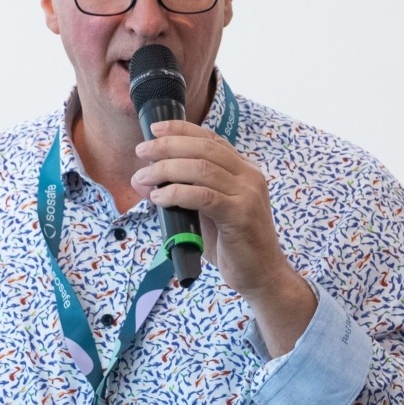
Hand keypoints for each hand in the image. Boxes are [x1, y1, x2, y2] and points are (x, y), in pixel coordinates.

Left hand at [131, 120, 315, 353]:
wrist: (262, 275)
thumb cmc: (233, 245)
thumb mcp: (204, 213)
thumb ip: (181, 194)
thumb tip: (145, 180)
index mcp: (244, 170)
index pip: (210, 139)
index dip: (181, 130)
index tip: (154, 129)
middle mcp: (249, 175)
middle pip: (203, 148)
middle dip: (167, 146)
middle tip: (141, 153)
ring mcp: (248, 194)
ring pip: (200, 168)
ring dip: (166, 170)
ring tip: (143, 178)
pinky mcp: (241, 214)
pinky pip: (203, 195)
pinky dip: (176, 193)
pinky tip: (159, 198)